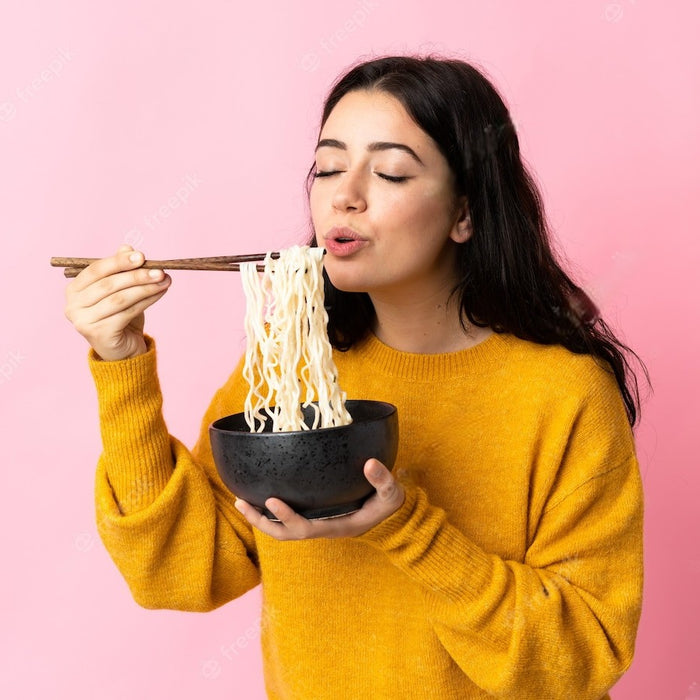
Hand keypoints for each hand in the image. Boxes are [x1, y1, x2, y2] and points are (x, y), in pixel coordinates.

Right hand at [64, 245, 170, 360]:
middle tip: (160, 270)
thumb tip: (127, 247)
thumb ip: (121, 269)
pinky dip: (146, 301)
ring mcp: (83, 321)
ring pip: (120, 299)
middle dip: (137, 275)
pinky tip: (160, 293)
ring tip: (165, 280)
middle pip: (109, 284)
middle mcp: (72, 305)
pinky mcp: (98, 334)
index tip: (142, 256)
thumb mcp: (121, 290)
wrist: (123, 350)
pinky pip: (127, 312)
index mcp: (74, 289)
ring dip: (145, 288)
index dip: (119, 261)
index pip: (96, 270)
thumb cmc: (120, 316)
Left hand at [234, 458, 404, 540]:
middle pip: (284, 534)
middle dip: (262, 522)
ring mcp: (316, 524)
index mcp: (336, 526)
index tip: (271, 500)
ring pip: (282, 530)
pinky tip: (257, 498)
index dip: (287, 517)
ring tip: (240, 502)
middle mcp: (322, 528)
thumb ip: (383, 481)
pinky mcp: (314, 516)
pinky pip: (287, 520)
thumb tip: (371, 463)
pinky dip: (270, 512)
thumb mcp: (391, 494)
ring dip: (260, 518)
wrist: (390, 519)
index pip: (306, 528)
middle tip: (242, 503)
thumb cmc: (388, 507)